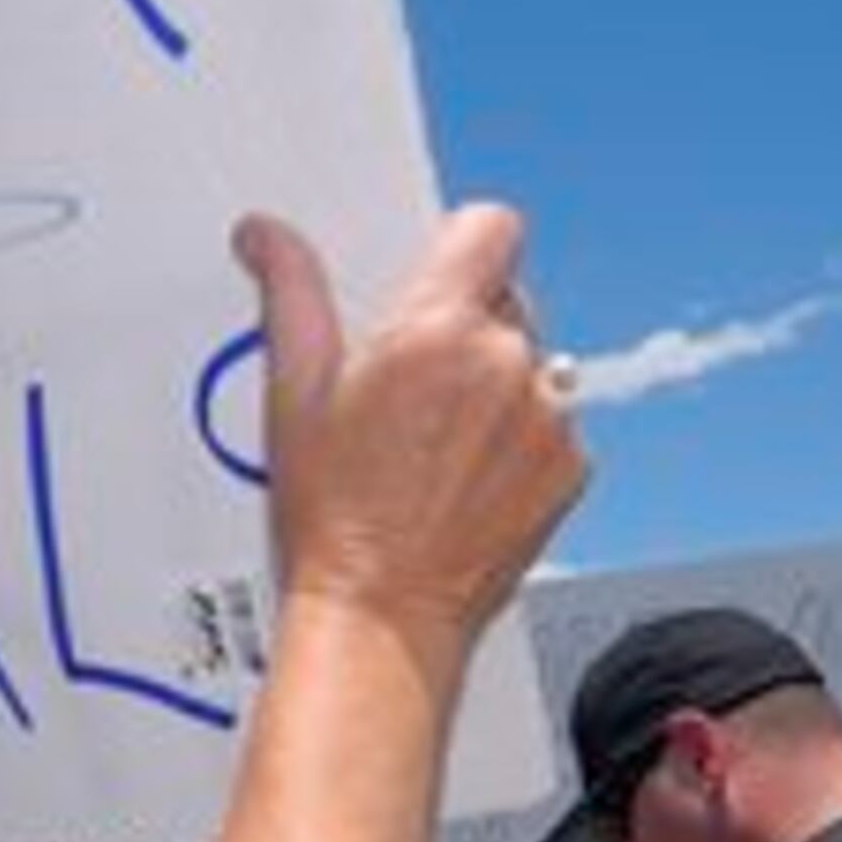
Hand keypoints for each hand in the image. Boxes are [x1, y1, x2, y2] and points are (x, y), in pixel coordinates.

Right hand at [235, 207, 584, 659]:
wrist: (383, 614)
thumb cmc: (336, 520)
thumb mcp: (294, 395)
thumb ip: (290, 295)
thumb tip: (270, 237)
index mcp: (437, 331)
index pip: (490, 227)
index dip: (463, 245)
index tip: (442, 272)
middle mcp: (506, 364)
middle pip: (507, 301)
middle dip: (466, 329)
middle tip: (413, 388)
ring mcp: (547, 418)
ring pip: (534, 365)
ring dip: (498, 387)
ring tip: (439, 444)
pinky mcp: (571, 468)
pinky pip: (555, 426)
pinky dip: (522, 442)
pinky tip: (470, 477)